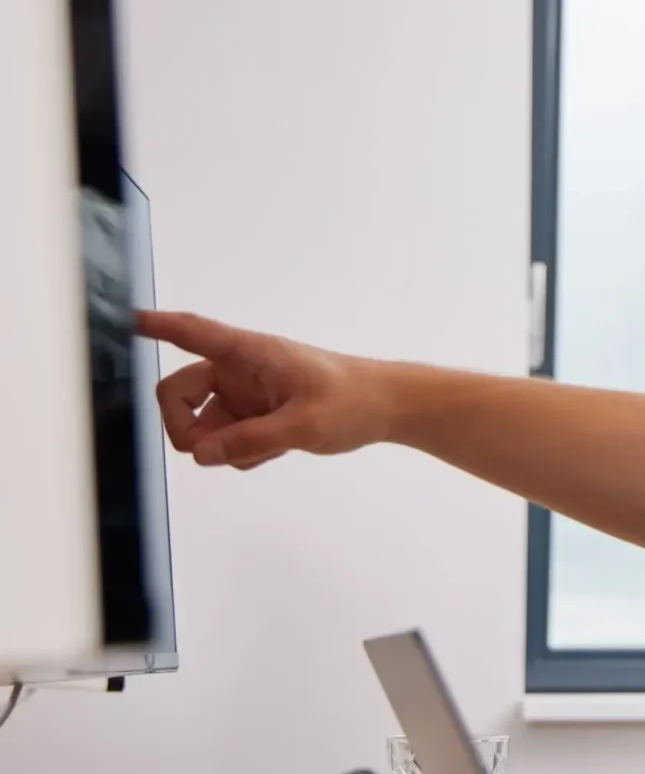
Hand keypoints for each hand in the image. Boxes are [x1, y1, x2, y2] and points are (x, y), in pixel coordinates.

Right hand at [137, 310, 392, 468]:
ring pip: (202, 424)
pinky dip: (239, 453)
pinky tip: (273, 452)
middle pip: (179, 392)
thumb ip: (252, 440)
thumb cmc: (355, 400)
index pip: (195, 333)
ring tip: (264, 449)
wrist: (388, 408)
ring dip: (219, 445)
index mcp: (252, 354)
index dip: (158, 326)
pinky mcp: (257, 417)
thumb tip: (202, 453)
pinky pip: (226, 441)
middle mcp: (242, 371)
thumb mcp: (305, 424)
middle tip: (209, 451)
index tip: (126, 319)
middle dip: (184, 426)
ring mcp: (248, 395)